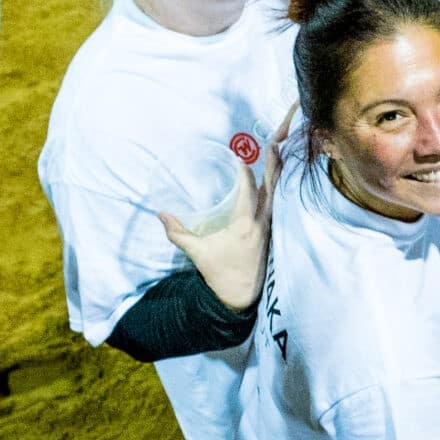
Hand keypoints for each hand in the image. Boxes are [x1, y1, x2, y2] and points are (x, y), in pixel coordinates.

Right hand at [159, 140, 279, 310]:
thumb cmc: (220, 273)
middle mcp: (262, 223)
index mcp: (244, 226)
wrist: (241, 296)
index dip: (245, 172)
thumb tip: (160, 214)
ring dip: (278, 174)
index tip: (239, 157)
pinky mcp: (272, 232)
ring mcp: (270, 228)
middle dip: (273, 165)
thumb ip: (178, 233)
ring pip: (278, 195)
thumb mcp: (197, 253)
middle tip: (274, 143)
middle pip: (272, 188)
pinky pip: (278, 204)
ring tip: (279, 153)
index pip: (248, 191)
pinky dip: (278, 189)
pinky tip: (277, 179)